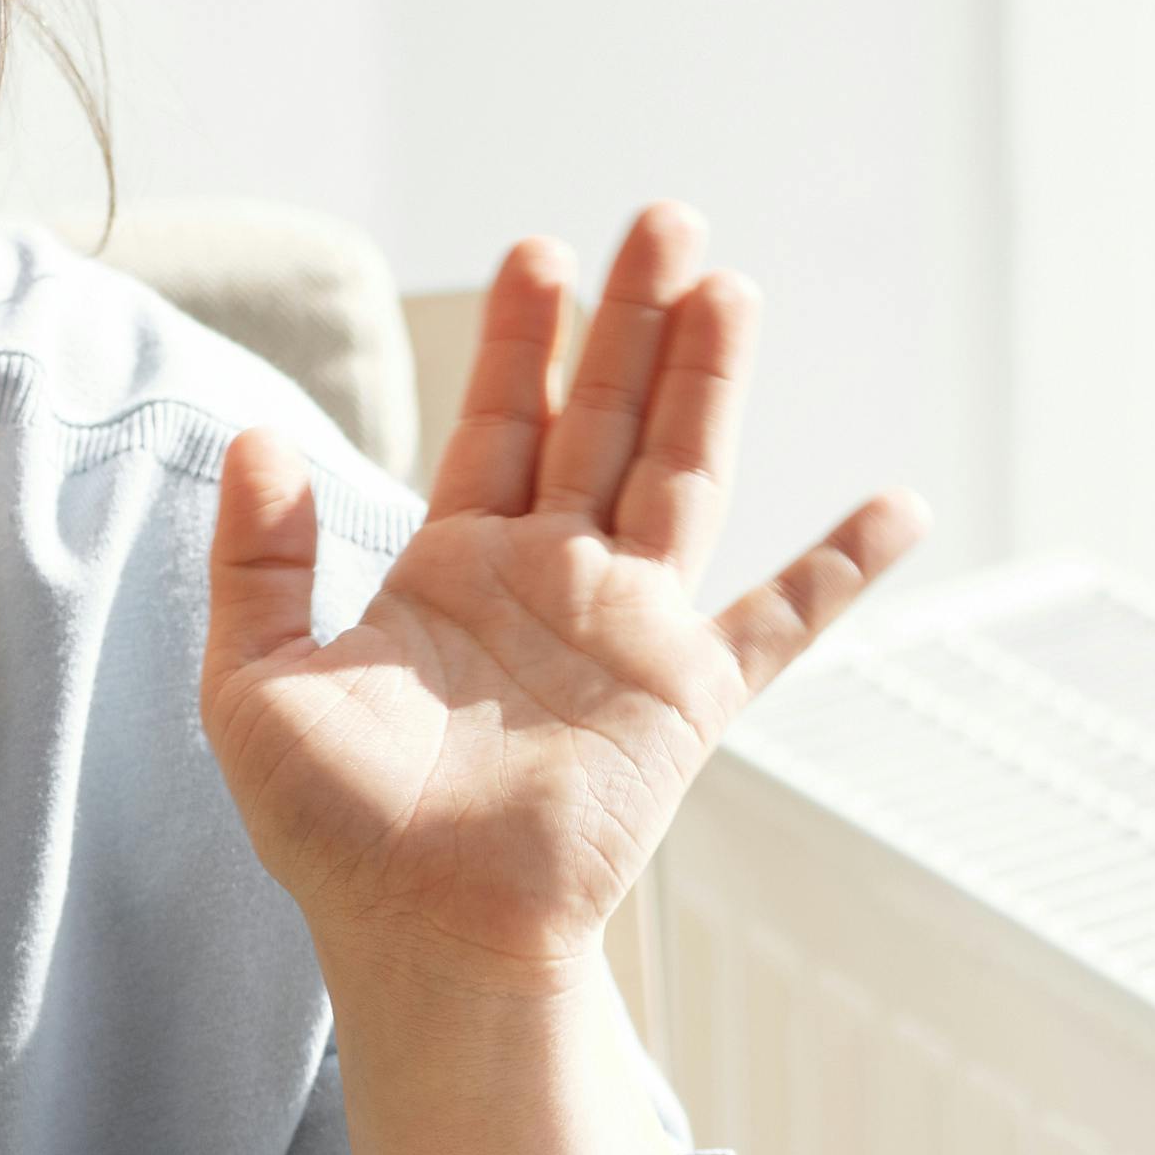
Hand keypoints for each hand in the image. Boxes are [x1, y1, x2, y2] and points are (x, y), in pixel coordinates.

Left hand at [200, 206, 925, 1002]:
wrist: (424, 936)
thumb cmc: (335, 834)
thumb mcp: (254, 687)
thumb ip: (256, 561)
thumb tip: (258, 437)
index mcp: (452, 570)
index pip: (498, 424)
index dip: (521, 341)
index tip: (542, 252)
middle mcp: (550, 583)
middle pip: (603, 421)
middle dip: (631, 321)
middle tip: (662, 218)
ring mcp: (626, 635)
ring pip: (681, 478)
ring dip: (709, 385)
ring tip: (729, 285)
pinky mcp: (686, 701)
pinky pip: (781, 624)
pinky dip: (841, 568)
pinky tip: (900, 506)